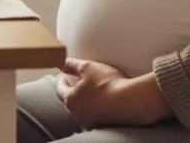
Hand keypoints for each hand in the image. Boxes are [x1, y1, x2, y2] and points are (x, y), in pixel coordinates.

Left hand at [55, 58, 170, 128]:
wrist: (129, 101)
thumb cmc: (106, 83)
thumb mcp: (87, 67)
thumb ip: (72, 65)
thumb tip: (62, 64)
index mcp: (70, 100)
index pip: (60, 90)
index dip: (62, 81)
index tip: (64, 75)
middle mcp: (77, 114)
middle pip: (70, 102)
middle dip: (72, 92)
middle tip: (76, 83)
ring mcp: (90, 122)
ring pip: (82, 111)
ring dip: (83, 102)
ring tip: (89, 92)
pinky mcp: (103, 125)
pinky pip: (94, 116)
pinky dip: (95, 109)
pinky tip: (101, 102)